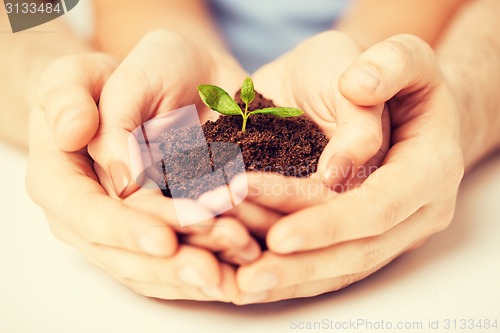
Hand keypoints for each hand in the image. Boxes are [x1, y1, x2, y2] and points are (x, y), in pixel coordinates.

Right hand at [83, 30, 259, 262]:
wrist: (174, 83)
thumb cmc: (128, 72)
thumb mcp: (90, 72)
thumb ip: (88, 109)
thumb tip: (106, 162)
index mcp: (59, 176)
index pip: (84, 213)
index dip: (122, 229)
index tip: (163, 238)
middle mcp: (88, 213)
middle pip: (122, 254)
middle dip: (169, 264)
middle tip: (213, 269)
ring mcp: (125, 227)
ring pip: (153, 268)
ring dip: (194, 271)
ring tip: (235, 269)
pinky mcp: (161, 230)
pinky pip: (179, 259)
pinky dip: (209, 266)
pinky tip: (238, 270)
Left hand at [232, 34, 463, 303]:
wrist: (397, 102)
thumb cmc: (393, 76)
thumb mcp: (400, 55)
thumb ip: (387, 65)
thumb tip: (358, 91)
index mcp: (431, 166)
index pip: (380, 206)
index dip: (330, 224)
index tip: (279, 235)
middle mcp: (417, 209)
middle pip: (359, 250)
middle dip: (302, 263)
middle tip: (247, 274)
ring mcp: (393, 229)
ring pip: (342, 267)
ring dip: (292, 277)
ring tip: (241, 283)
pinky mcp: (368, 236)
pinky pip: (332, 265)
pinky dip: (293, 274)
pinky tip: (254, 277)